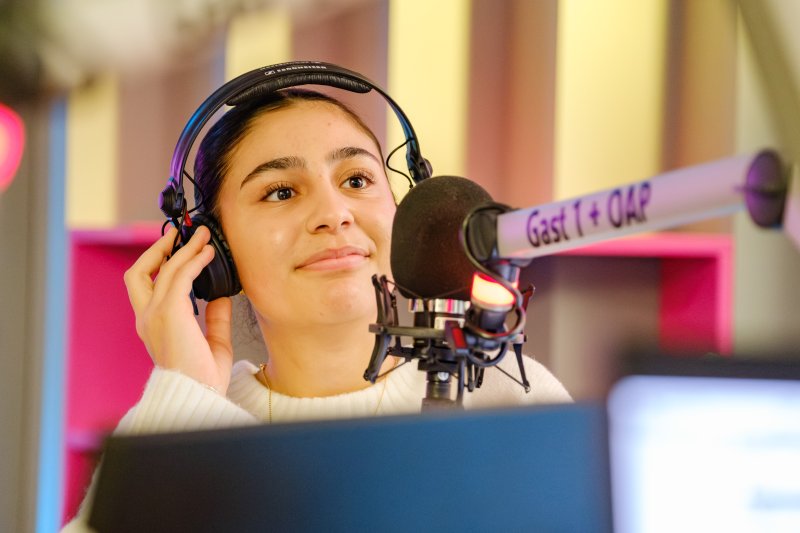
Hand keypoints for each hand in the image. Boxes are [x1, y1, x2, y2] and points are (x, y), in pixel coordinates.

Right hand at [124, 226, 233, 393]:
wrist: (197, 395)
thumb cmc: (203, 378)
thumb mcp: (213, 342)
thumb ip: (215, 318)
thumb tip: (222, 296)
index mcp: (152, 326)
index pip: (146, 287)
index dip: (159, 265)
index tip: (179, 250)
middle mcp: (147, 318)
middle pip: (138, 272)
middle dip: (158, 249)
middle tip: (180, 234)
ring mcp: (155, 314)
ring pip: (164, 269)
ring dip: (185, 249)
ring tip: (203, 236)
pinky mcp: (169, 312)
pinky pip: (180, 277)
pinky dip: (194, 261)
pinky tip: (208, 254)